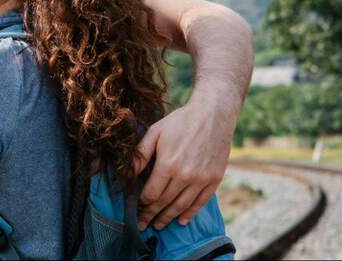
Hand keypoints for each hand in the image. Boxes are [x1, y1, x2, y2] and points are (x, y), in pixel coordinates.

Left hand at [133, 97, 234, 229]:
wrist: (212, 116)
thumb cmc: (180, 122)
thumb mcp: (154, 133)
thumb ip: (140, 155)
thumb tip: (127, 173)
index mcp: (168, 165)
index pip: (151, 194)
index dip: (142, 203)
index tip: (136, 207)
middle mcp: (185, 176)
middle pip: (164, 203)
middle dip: (151, 215)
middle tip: (142, 225)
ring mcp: (201, 180)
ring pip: (181, 206)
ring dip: (168, 217)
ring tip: (158, 225)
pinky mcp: (214, 180)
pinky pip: (200, 202)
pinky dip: (190, 213)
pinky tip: (181, 220)